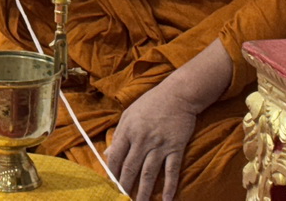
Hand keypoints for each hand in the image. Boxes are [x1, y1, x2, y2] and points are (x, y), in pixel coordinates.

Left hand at [105, 85, 199, 200]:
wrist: (178, 94)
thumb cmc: (151, 103)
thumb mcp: (129, 114)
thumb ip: (118, 135)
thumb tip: (107, 154)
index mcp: (128, 131)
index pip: (116, 157)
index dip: (112, 173)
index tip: (109, 186)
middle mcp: (142, 140)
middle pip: (131, 168)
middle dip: (125, 187)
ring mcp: (159, 145)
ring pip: (149, 173)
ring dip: (144, 192)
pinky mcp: (176, 147)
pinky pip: (171, 170)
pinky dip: (170, 186)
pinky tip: (167, 199)